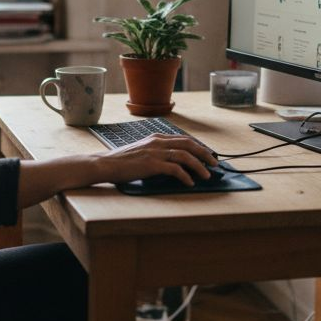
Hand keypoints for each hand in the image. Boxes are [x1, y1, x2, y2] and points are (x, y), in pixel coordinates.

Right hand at [93, 133, 218, 187]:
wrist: (105, 164)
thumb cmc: (121, 161)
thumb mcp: (141, 151)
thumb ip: (156, 153)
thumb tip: (172, 163)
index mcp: (156, 138)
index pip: (183, 139)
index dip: (198, 147)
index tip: (207, 155)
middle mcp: (158, 142)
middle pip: (189, 144)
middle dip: (205, 154)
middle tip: (215, 164)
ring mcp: (155, 152)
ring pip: (185, 156)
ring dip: (199, 166)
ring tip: (207, 175)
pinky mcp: (151, 164)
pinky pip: (175, 169)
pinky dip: (185, 176)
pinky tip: (190, 183)